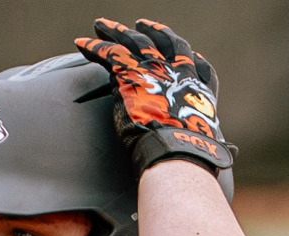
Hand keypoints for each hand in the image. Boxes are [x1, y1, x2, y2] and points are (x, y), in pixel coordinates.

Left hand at [74, 18, 232, 174]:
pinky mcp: (131, 73)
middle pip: (166, 44)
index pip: (199, 67)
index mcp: (199, 90)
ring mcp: (156, 70)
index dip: (194, 59)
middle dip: (154, 32)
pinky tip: (81, 42)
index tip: (193, 53)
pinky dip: (94, 46)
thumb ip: (199, 138)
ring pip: (135, 41)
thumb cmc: (189, 157)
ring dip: (118, 31)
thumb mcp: (203, 144)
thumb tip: (207, 153)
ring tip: (103, 24)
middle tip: (142, 24)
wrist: (176, 151)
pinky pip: (109, 53)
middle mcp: (179, 73)